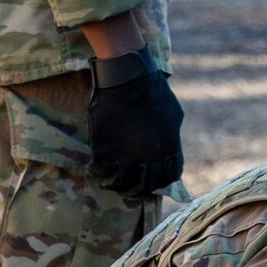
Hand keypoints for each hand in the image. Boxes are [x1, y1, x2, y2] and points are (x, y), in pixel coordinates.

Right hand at [88, 58, 183, 196]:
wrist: (127, 79)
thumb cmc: (151, 91)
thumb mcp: (173, 114)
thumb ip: (171, 134)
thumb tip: (169, 146)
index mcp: (169, 150)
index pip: (168, 178)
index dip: (158, 180)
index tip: (148, 177)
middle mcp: (151, 160)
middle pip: (144, 187)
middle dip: (135, 188)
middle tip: (125, 183)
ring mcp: (128, 158)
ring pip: (121, 185)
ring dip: (114, 184)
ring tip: (107, 178)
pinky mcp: (105, 153)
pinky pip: (100, 173)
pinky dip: (96, 173)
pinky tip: (92, 167)